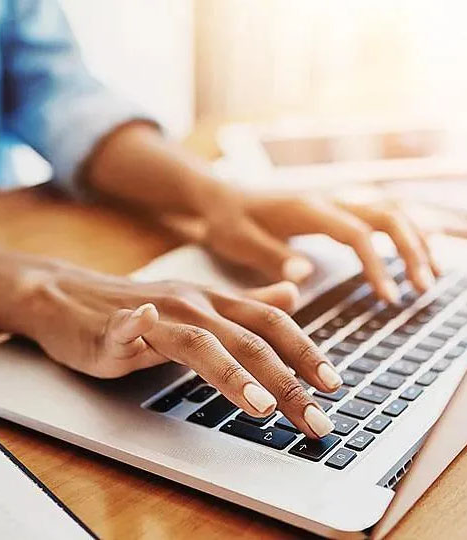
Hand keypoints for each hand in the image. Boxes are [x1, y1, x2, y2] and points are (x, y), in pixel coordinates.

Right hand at [26, 272, 341, 438]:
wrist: (66, 296)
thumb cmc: (129, 307)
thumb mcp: (194, 305)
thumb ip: (244, 305)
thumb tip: (292, 294)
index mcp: (209, 302)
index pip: (269, 322)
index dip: (304, 350)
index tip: (334, 385)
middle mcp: (188, 304)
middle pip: (245, 339)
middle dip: (285, 381)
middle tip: (313, 419)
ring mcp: (150, 314)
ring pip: (197, 341)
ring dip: (231, 372)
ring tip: (259, 405)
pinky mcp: (109, 328)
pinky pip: (124, 326)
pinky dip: (134, 326)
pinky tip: (142, 326)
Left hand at [158, 189, 438, 303]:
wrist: (218, 197)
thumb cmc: (225, 221)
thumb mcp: (236, 241)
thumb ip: (269, 256)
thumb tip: (305, 275)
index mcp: (305, 209)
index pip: (354, 232)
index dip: (376, 264)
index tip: (388, 298)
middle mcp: (327, 199)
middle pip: (386, 215)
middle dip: (411, 250)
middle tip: (421, 289)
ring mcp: (334, 201)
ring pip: (390, 211)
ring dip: (416, 240)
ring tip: (430, 279)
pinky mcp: (335, 209)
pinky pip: (380, 214)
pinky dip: (406, 231)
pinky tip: (422, 252)